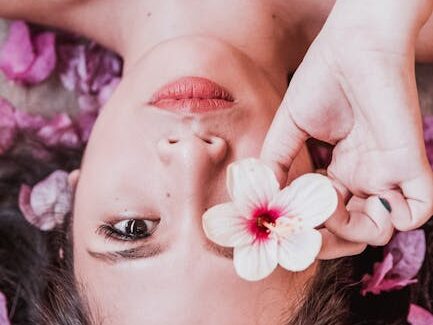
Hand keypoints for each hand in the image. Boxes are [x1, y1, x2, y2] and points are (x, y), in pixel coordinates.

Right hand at [261, 0, 432, 256]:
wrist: (354, 47)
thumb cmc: (321, 80)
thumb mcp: (288, 127)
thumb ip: (275, 162)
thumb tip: (262, 198)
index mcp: (335, 168)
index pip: (323, 212)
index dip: (305, 225)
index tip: (283, 225)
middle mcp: (360, 176)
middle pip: (349, 229)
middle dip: (327, 239)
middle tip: (307, 229)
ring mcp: (384, 173)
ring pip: (379, 229)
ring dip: (353, 232)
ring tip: (332, 205)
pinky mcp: (408, 165)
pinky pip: (418, 212)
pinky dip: (398, 220)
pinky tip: (369, 201)